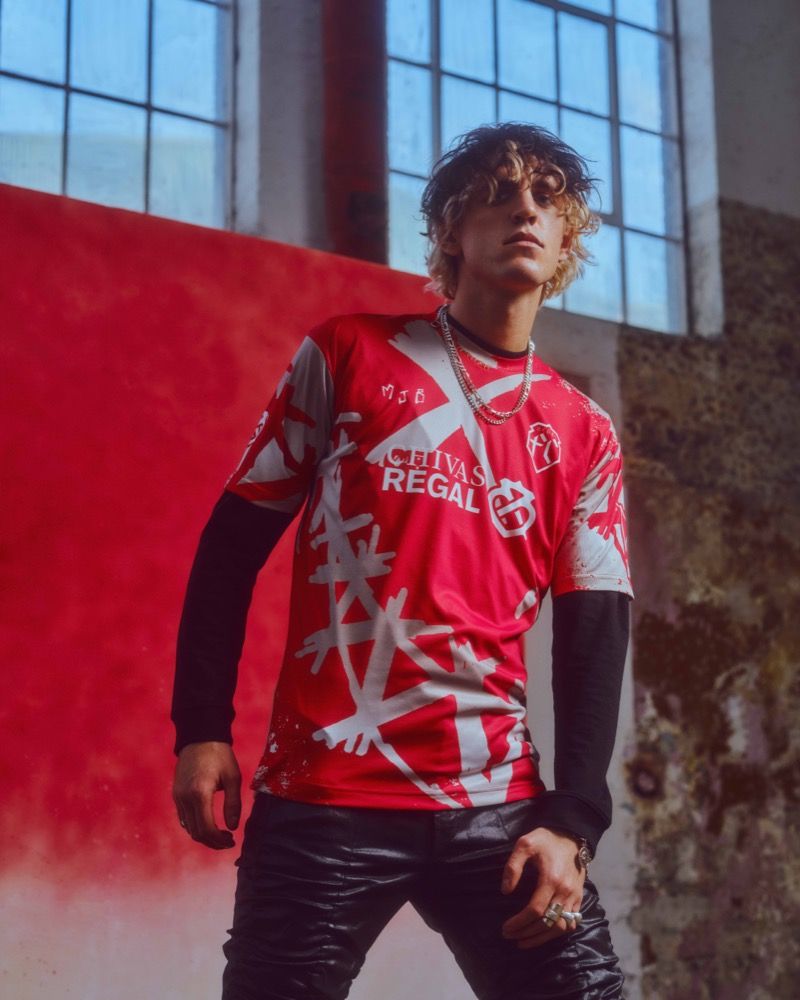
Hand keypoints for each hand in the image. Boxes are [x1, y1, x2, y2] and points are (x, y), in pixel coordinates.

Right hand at [172, 741, 241, 849]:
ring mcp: (178, 796)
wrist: (200, 736)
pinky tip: (209, 824)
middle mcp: (184, 798)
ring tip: (221, 835)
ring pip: (188, 827)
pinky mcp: (176, 794)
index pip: (206, 829)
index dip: (219, 840)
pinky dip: (195, 826)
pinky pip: (183, 818)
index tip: (231, 840)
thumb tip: (233, 827)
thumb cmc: (220, 755)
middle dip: (213, 842)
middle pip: (196, 832)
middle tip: (228, 841)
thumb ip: (233, 804)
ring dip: (204, 835)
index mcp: (199, 793)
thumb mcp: (233, 777)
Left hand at [500, 827, 586, 948]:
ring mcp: (574, 897)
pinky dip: (557, 932)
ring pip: (561, 927)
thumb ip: (513, 866)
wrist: (571, 836)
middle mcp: (565, 892)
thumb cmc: (546, 840)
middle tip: (510, 936)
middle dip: (527, 933)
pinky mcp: (579, 898)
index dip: (519, 922)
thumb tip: (506, 890)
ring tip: (524, 941)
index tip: (506, 928)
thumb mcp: (524, 844)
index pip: (535, 910)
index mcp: (551, 879)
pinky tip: (544, 934)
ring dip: (542, 938)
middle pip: (547, 923)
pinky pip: (571, 922)